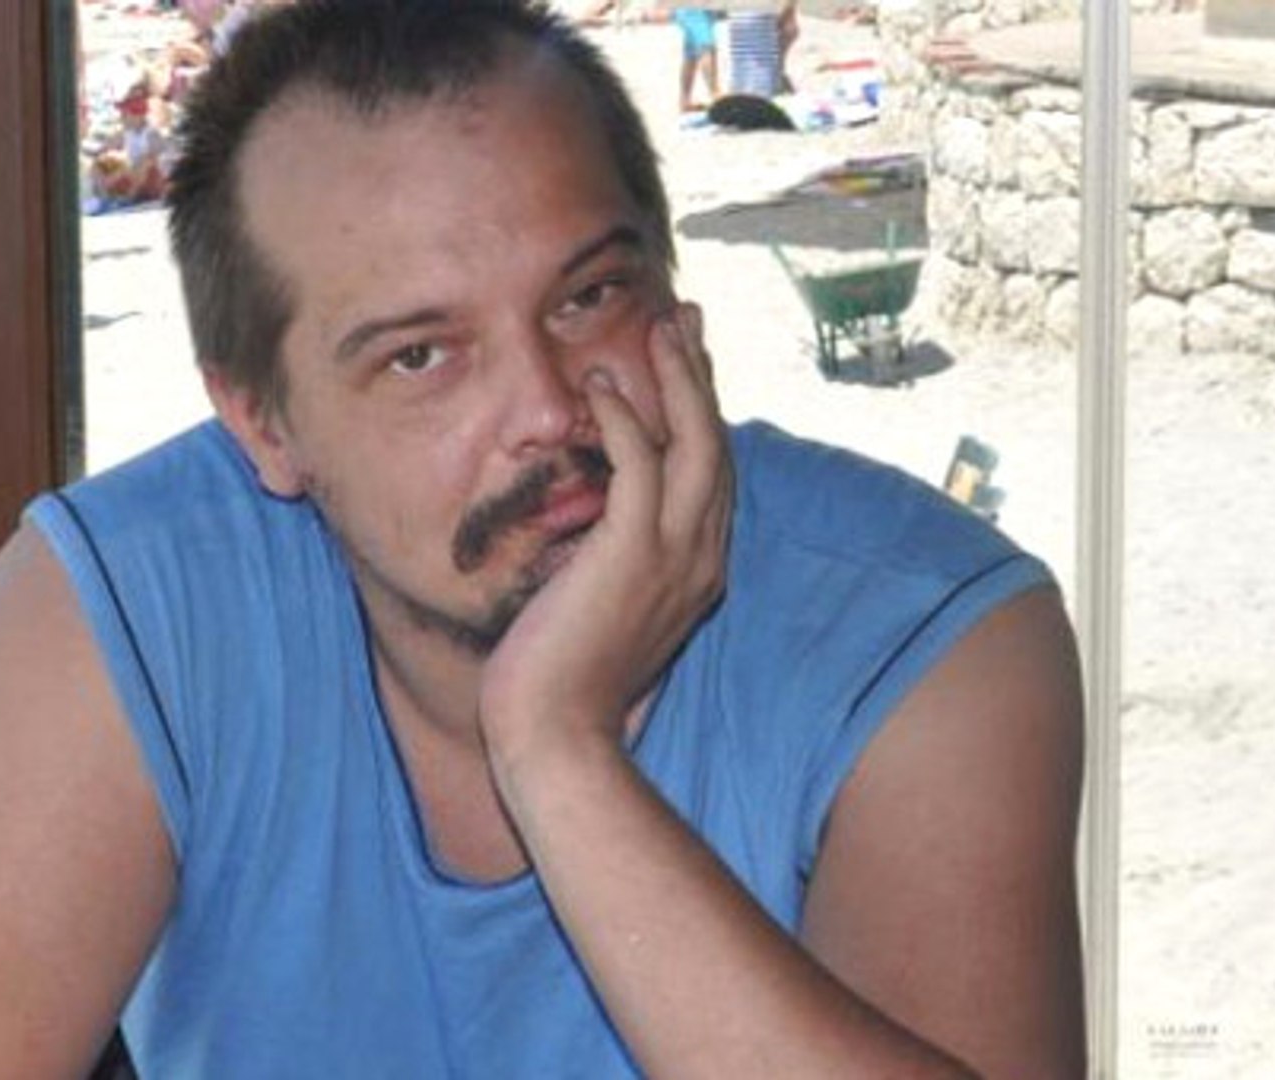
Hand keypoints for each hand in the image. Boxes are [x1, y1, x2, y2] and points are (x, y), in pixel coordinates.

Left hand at [477, 302, 732, 772]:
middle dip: (701, 378)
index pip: (712, 476)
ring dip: (676, 381)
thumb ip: (614, 569)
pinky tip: (603, 386)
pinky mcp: (631, 557)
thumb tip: (594, 536)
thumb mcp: (604, 613)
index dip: (702, 414)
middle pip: (716, 447)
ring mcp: (673, 558)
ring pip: (694, 445)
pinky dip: (624, 421)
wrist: (558, 737)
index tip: (687, 365)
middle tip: (685, 322)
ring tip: (657, 329)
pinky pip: (640, 467)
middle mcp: (701, 559)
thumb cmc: (567, 686)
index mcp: (699, 573)